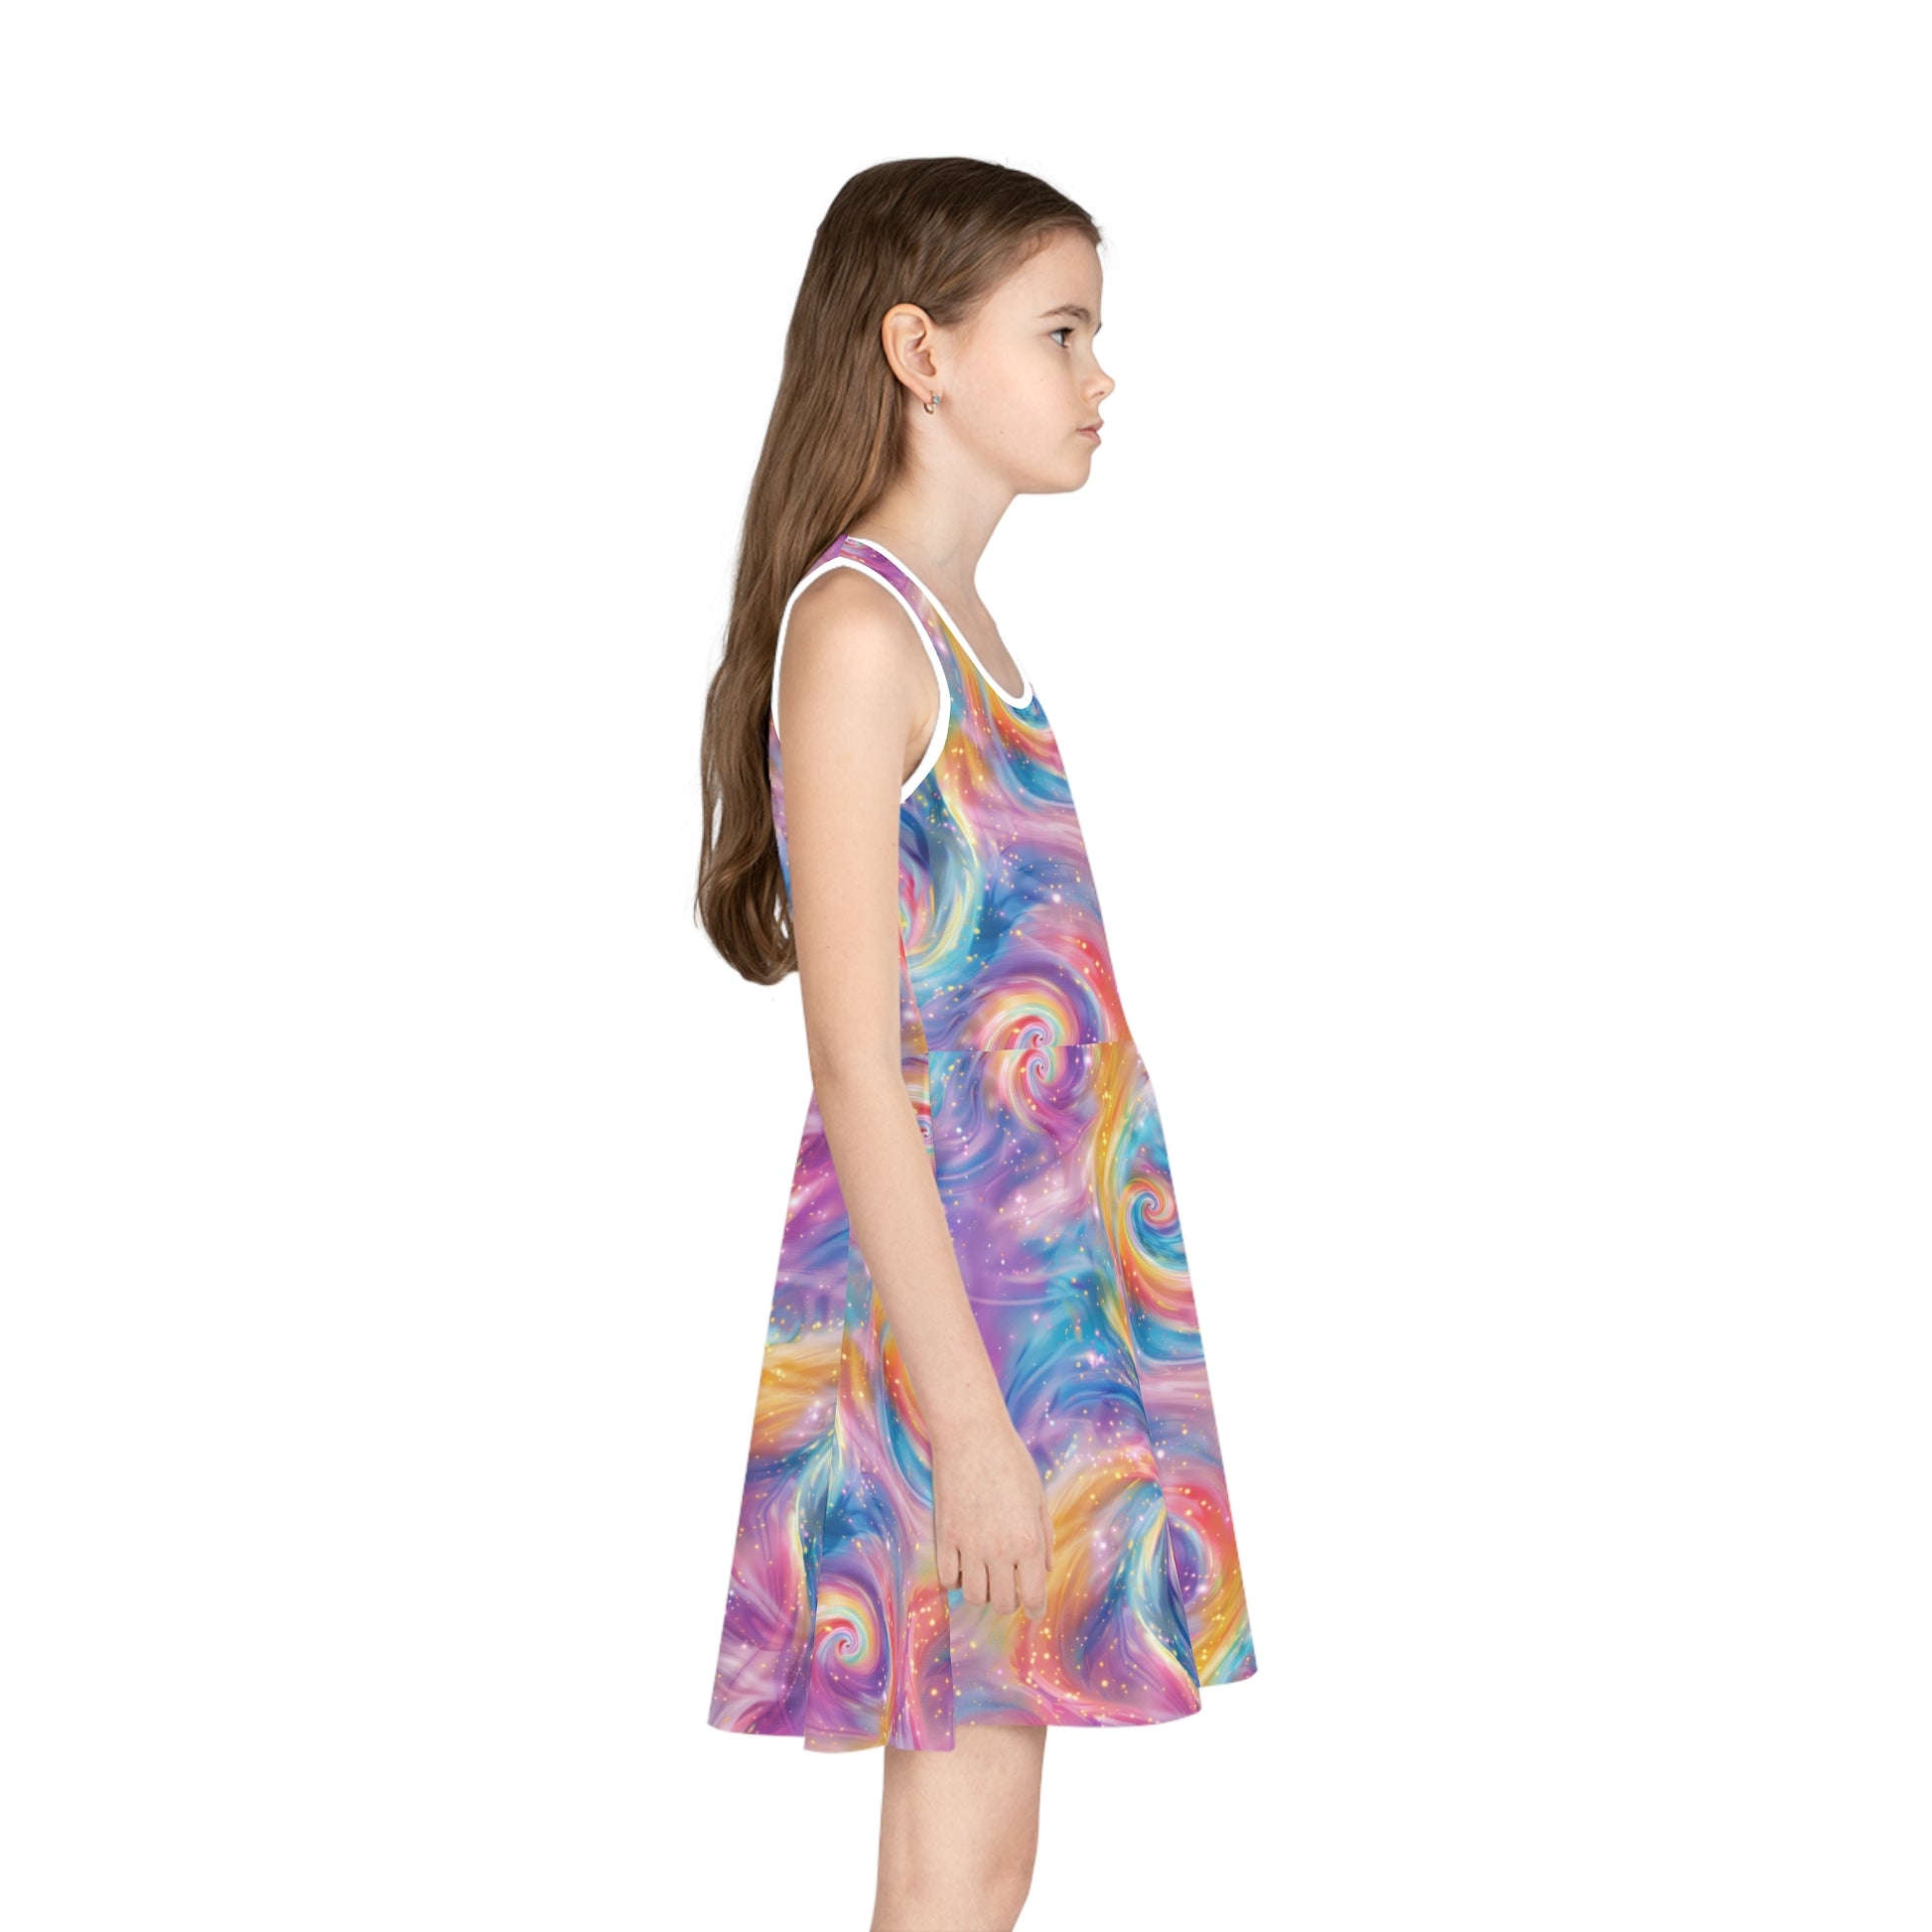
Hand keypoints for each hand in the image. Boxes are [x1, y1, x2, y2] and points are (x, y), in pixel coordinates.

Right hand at [931, 1418, 1053, 1617]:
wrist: (972, 1436)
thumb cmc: (1011, 1461)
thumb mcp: (1038, 1497)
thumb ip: (1045, 1536)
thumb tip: (1046, 1568)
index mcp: (1029, 1541)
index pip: (1034, 1597)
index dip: (1035, 1609)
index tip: (1033, 1608)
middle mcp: (1000, 1550)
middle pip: (1002, 1603)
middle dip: (1009, 1601)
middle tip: (1009, 1586)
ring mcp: (969, 1546)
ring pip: (973, 1596)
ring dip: (981, 1591)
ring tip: (985, 1574)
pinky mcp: (945, 1537)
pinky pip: (947, 1578)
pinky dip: (955, 1578)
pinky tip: (962, 1563)